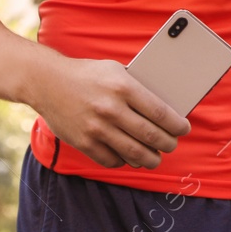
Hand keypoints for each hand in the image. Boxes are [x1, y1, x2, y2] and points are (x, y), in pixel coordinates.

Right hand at [28, 52, 191, 168]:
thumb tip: (165, 107)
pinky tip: (130, 157)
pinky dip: (125, 161)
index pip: (161, 113)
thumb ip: (138, 88)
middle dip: (168, 144)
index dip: (177, 125)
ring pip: (134, 153)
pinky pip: (111, 160)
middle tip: (172, 144)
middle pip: (151, 136)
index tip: (184, 129)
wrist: (47, 82)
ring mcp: (96, 128)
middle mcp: (111, 109)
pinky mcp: (83, 142)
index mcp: (124, 87)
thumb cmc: (88, 74)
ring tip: (156, 157)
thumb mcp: (116, 70)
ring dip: (150, 159)